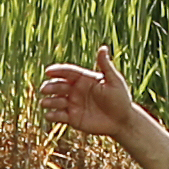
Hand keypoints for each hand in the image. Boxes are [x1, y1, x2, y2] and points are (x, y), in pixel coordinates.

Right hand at [34, 48, 168, 168]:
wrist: (122, 121)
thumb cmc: (120, 98)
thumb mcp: (114, 81)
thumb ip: (106, 66)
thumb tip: (103, 48)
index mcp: (84, 79)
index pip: (68, 72)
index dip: (58, 71)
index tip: (48, 71)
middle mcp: (76, 90)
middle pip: (58, 86)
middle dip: (50, 86)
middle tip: (45, 89)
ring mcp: (73, 104)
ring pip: (56, 101)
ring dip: (49, 101)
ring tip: (45, 103)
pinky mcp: (72, 118)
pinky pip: (59, 116)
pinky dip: (52, 116)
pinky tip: (49, 115)